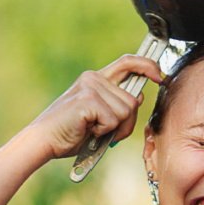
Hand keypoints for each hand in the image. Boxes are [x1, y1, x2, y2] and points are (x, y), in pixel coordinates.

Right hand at [25, 54, 165, 159]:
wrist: (43, 141)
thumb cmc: (70, 133)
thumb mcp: (100, 117)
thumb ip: (118, 105)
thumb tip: (139, 96)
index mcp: (95, 79)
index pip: (128, 62)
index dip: (148, 65)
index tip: (160, 76)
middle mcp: (94, 78)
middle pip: (133, 99)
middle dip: (127, 122)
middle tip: (107, 132)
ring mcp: (90, 87)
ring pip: (126, 111)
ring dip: (115, 129)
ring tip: (93, 131)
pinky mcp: (88, 100)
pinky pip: (114, 120)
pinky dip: (104, 132)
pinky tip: (87, 131)